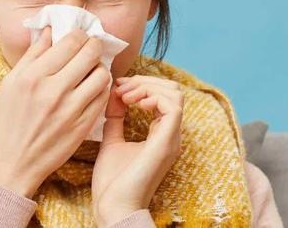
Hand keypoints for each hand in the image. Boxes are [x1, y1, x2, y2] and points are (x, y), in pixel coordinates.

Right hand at [0, 26, 111, 198]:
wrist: (11, 163)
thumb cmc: (7, 121)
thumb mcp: (10, 83)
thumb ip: (32, 54)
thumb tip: (49, 29)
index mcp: (33, 76)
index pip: (70, 41)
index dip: (80, 34)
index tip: (80, 36)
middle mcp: (53, 90)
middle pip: (90, 53)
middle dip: (94, 45)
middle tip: (91, 47)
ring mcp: (71, 110)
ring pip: (102, 74)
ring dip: (100, 67)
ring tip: (91, 69)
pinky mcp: (82, 126)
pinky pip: (103, 98)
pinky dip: (101, 88)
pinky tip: (92, 87)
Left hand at [91, 75, 183, 226]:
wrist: (113, 206)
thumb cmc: (113, 181)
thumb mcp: (112, 141)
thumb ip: (116, 119)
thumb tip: (113, 96)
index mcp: (160, 134)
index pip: (163, 95)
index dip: (141, 84)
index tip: (117, 88)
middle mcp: (170, 134)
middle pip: (172, 89)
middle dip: (144, 81)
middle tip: (120, 88)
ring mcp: (171, 138)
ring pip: (175, 93)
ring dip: (147, 87)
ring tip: (125, 96)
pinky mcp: (166, 142)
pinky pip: (173, 106)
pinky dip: (153, 96)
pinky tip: (134, 103)